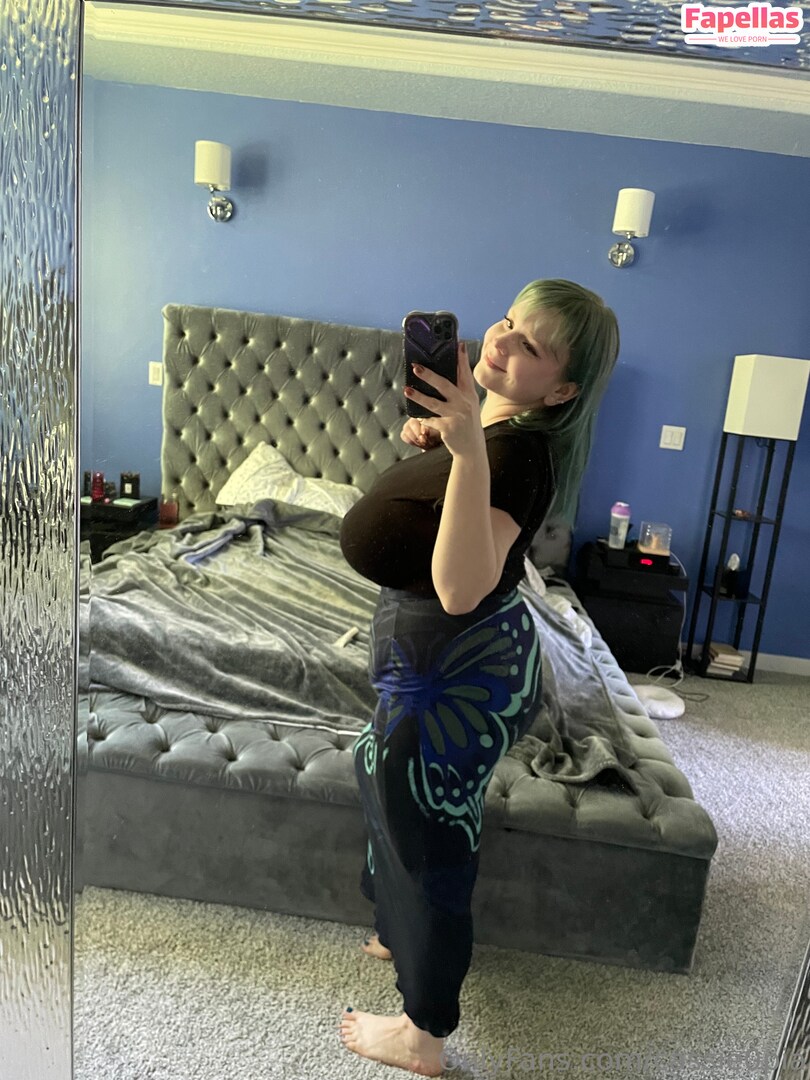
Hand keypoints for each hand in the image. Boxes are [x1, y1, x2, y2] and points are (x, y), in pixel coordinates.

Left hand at [403, 343, 484, 458]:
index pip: (465, 373)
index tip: (458, 344)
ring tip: (407, 390)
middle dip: (430, 375)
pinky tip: (416, 415)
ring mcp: (456, 416)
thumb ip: (460, 391)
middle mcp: (464, 403)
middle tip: (416, 367)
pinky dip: (423, 417)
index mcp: (470, 395)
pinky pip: (430, 420)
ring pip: (433, 403)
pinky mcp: (448, 428)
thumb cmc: (467, 424)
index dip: (461, 358)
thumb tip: (443, 375)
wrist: (472, 449)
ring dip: (418, 396)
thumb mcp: (469, 405)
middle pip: (445, 385)